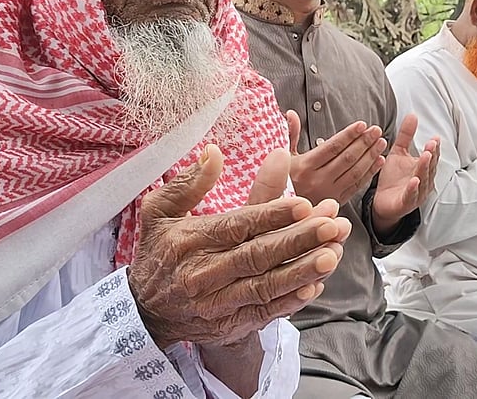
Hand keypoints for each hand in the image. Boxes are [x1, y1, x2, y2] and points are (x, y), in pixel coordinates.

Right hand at [129, 144, 351, 347]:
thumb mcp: (159, 212)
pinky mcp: (229, 324)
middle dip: (299, 240)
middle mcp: (204, 273)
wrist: (143, 314)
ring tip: (333, 254)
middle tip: (332, 225)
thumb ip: (188, 183)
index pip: (237, 226)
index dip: (272, 215)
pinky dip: (290, 302)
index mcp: (191, 241)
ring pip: (266, 286)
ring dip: (302, 271)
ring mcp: (218, 303)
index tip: (305, 203)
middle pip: (258, 256)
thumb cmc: (157, 253)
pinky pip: (264, 313)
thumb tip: (213, 152)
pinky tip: (315, 286)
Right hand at [286, 110, 386, 204]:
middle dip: (364, 142)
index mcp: (305, 166)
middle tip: (376, 130)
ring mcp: (329, 193)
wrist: (282, 213)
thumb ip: (290, 135)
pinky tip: (379, 161)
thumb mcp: (283, 158)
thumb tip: (291, 113)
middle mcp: (318, 180)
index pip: (332, 147)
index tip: (362, 124)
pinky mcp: (336, 202)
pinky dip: (370, 173)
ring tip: (381, 142)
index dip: (349, 134)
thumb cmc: (283, 180)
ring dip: (370, 156)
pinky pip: (356, 186)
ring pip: (355, 172)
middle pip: (347, 158)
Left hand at [370, 113, 439, 235]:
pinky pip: (411, 196)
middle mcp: (424, 181)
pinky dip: (413, 189)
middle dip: (431, 156)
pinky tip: (414, 181)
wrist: (382, 202)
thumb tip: (412, 115)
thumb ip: (406, 136)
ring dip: (424, 169)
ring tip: (425, 156)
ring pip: (423, 180)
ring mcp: (416, 193)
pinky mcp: (405, 203)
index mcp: (423, 168)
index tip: (435, 138)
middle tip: (431, 144)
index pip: (431, 156)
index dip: (434, 148)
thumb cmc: (394, 178)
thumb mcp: (398, 154)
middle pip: (429, 167)